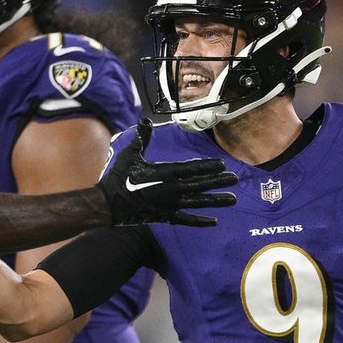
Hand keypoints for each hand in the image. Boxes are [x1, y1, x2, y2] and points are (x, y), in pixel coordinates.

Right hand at [96, 119, 236, 226]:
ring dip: (216, 200)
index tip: (223, 164)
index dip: (209, 166)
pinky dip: (200, 221)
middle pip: (200, 184)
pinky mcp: (165, 217)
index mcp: (165, 172)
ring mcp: (170, 205)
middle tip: (235, 179)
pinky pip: (186, 220)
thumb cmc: (118, 177)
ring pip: (198, 202)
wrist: (108, 204)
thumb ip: (142, 138)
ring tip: (232, 199)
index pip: (193, 168)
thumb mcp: (130, 154)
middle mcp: (172, 189)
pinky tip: (213, 221)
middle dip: (219, 181)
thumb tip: (145, 121)